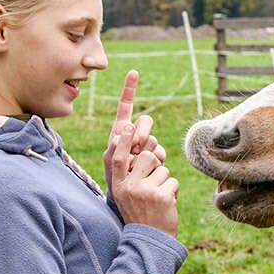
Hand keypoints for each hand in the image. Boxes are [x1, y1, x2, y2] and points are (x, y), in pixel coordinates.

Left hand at [103, 71, 165, 199]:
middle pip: (145, 122)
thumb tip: (129, 129)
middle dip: (141, 133)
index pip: (125, 108)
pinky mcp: (157, 157)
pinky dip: (157, 161)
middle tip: (135, 148)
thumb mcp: (111, 162)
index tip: (134, 73)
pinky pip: (161, 152)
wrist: (132, 200)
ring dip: (147, 152)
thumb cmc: (116, 182)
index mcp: (120, 133)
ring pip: (154, 139)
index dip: (129, 90)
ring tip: (137, 167)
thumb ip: (118, 144)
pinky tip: (151, 171)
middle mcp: (134, 137)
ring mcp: (147, 147)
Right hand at [111, 123, 178, 235]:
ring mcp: (145, 191)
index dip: (123, 141)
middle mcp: (129, 187)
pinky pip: (173, 181)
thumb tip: (144, 149)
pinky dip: (173, 191)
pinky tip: (166, 204)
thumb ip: (130, 176)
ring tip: (159, 198)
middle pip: (146, 156)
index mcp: (118, 186)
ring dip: (165, 182)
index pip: (118, 158)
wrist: (150, 241)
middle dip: (155, 164)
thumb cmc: (140, 215)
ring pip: (163, 169)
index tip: (128, 126)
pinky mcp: (161, 196)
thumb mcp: (127, 196)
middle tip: (154, 181)